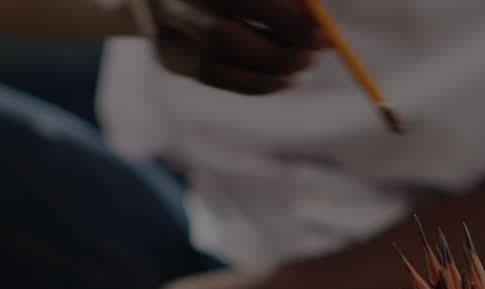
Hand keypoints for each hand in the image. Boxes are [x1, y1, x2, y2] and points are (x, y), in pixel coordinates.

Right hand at [143, 0, 327, 94]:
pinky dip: (257, 83)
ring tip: (303, 62)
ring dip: (269, 72)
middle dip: (275, 52)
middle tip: (312, 55)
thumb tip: (319, 23)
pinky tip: (285, 78)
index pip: (239, 0)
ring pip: (216, 66)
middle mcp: (171, 4)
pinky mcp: (170, 58)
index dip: (281, 16)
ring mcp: (165, 33)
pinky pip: (217, 78)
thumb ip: (290, 1)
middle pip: (221, 37)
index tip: (316, 26)